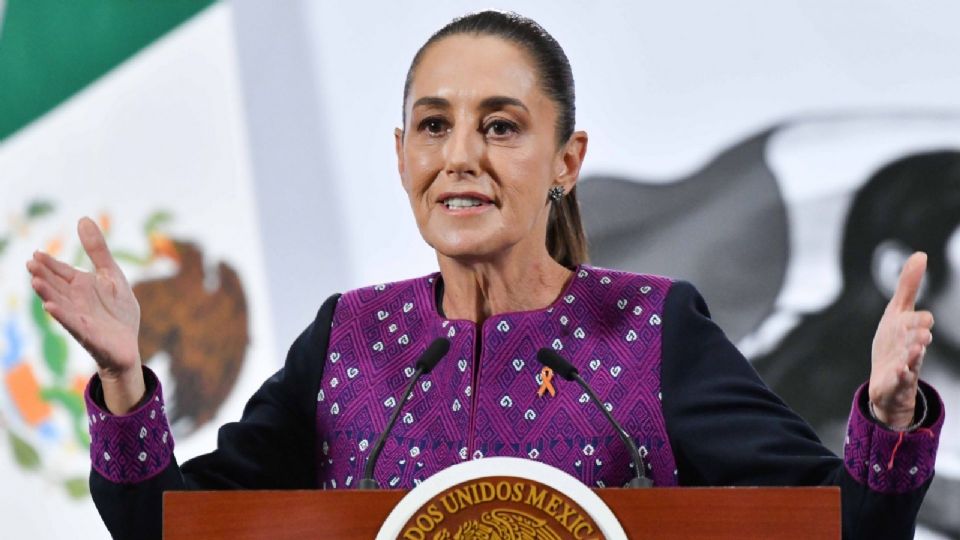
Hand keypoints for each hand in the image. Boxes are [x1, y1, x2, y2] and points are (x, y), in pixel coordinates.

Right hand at [26, 217, 143, 412]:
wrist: (128, 345)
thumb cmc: (117, 311)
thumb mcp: (111, 275)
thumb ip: (97, 250)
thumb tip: (82, 218)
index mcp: (80, 286)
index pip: (61, 272)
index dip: (49, 264)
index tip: (36, 254)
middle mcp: (76, 301)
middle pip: (57, 286)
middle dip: (44, 276)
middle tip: (31, 264)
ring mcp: (80, 318)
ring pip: (60, 304)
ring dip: (48, 294)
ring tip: (35, 282)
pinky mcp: (88, 334)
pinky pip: (73, 324)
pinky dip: (63, 316)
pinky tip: (51, 308)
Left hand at [869, 252, 934, 428]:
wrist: (887, 378)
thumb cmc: (895, 341)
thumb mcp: (898, 311)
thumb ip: (909, 286)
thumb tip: (921, 255)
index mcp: (911, 330)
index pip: (917, 323)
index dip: (919, 321)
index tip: (924, 318)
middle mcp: (911, 348)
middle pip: (916, 342)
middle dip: (920, 338)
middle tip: (924, 335)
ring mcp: (903, 365)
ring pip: (910, 361)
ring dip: (913, 356)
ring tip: (915, 352)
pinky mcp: (893, 381)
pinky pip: (897, 379)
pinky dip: (898, 376)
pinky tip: (897, 371)